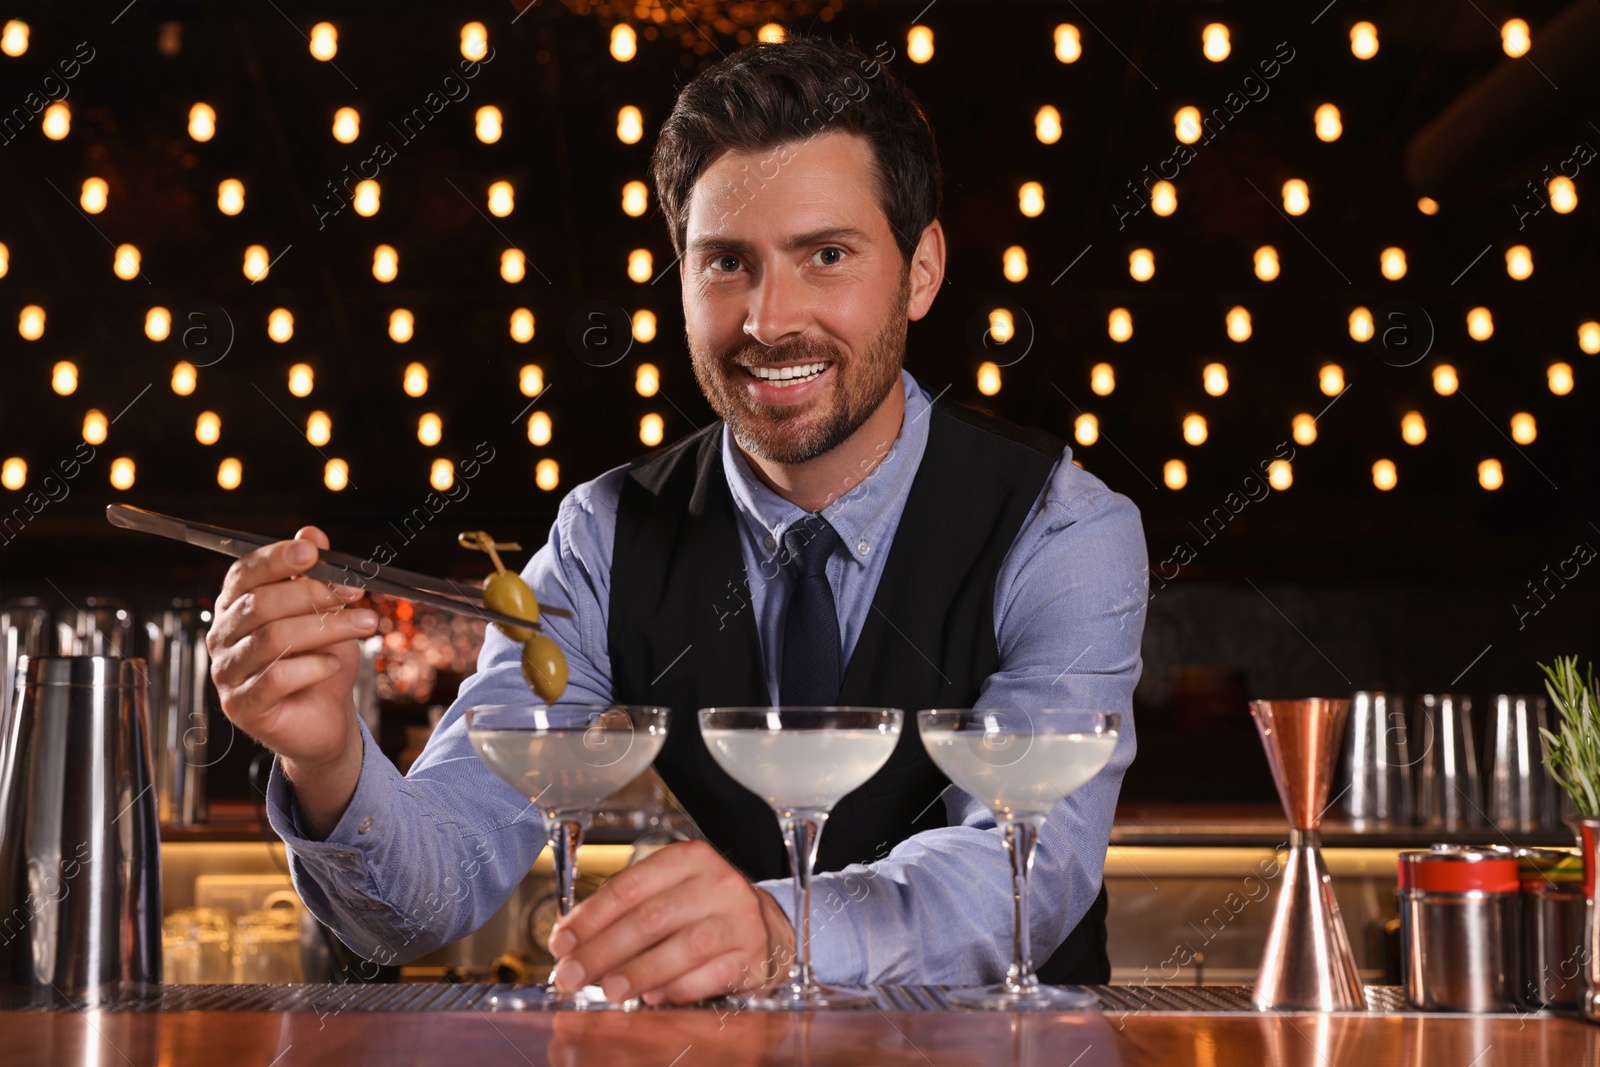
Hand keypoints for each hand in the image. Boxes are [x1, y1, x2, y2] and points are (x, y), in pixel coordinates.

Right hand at [207, 526, 374, 834]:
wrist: (325, 719)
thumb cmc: (322, 661)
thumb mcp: (326, 612)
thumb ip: (314, 575)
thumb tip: (311, 532)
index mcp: (236, 606)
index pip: (244, 572)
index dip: (277, 558)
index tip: (314, 551)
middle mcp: (223, 636)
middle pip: (262, 604)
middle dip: (314, 593)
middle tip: (355, 592)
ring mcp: (226, 673)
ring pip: (273, 638)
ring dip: (326, 627)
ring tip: (365, 624)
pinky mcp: (242, 706)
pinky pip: (276, 678)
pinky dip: (313, 667)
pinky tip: (335, 665)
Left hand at [546, 840, 795, 1005]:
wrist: (769, 928)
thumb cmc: (705, 911)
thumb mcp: (670, 894)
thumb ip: (626, 911)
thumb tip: (573, 942)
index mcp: (689, 859)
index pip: (630, 886)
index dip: (590, 917)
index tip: (562, 942)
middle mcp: (717, 883)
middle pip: (650, 918)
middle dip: (603, 950)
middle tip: (572, 975)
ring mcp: (739, 919)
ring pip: (681, 948)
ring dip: (638, 972)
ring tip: (608, 990)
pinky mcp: (753, 956)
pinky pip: (710, 975)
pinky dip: (677, 989)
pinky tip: (653, 997)